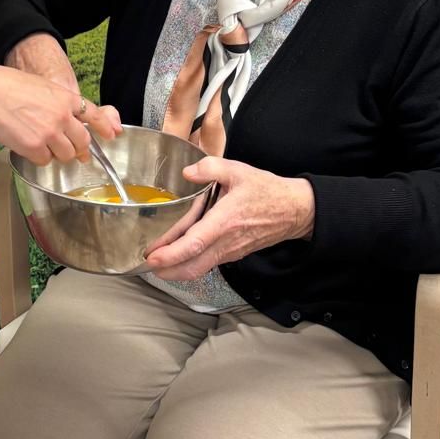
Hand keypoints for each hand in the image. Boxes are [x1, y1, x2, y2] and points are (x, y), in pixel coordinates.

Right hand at [0, 63, 120, 165]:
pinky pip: (45, 161)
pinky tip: (28, 146)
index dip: (105, 127)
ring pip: (66, 155)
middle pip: (83, 143)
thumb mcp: (43, 86)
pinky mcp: (35, 148)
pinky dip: (39, 158)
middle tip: (72, 151)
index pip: (94, 115)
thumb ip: (60, 103)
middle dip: (78, 149)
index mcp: (67, 98)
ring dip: (58, 154)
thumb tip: (68, 120)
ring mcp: (50, 134)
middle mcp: (63, 117)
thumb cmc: (7, 86)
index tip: (111, 135)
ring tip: (43, 145)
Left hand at [145, 157, 314, 281]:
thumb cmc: (267, 191)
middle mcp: (226, 242)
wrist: (294, 211)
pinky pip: (208, 264)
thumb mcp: (238, 170)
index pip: (194, 244)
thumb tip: (188, 172)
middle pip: (192, 267)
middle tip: (145, 265)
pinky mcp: (233, 254)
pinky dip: (190, 265)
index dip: (171, 254)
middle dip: (166, 271)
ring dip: (176, 270)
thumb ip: (210, 167)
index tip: (152, 256)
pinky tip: (179, 257)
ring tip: (156, 263)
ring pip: (199, 269)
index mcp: (225, 221)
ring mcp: (230, 251)